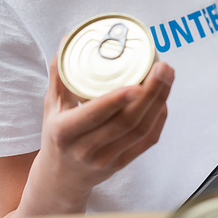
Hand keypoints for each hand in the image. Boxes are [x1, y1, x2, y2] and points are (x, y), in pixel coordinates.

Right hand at [18, 47, 173, 215]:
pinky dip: (159, 118)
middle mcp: (86, 149)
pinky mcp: (122, 163)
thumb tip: (67, 38)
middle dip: (150, 93)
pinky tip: (163, 97)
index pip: (94, 115)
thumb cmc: (56, 134)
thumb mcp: (50, 105)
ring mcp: (107, 159)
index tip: (136, 82)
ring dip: (159, 101)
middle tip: (162, 67)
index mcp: (65, 132)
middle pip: (126, 122)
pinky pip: (147, 141)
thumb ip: (59, 73)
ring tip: (167, 76)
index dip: (116, 100)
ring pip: (141, 130)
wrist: (60, 178)